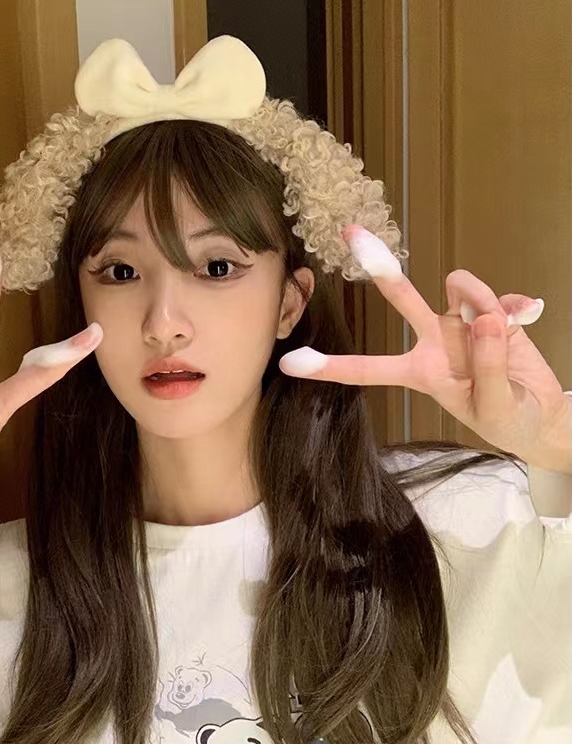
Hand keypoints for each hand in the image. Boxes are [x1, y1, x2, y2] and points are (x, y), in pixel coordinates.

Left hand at [279, 225, 571, 473]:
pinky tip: (525, 317)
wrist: (543, 415)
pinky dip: (514, 307)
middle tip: (350, 232)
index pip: (367, 370)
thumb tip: (486, 319)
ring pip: (459, 288)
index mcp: (419, 371)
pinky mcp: (493, 311)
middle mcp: (433, 341)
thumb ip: (488, 368)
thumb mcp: (493, 408)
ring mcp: (461, 322)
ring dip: (482, 301)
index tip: (290, 364)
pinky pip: (498, 296)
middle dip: (379, 267)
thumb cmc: (508, 420)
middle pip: (400, 297)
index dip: (330, 368)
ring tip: (504, 329)